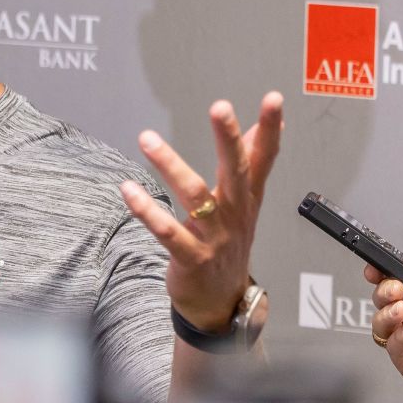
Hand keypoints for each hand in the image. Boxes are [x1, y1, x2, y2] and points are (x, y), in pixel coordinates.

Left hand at [120, 92, 282, 331]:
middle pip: (236, 171)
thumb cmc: (228, 244)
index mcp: (247, 198)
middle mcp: (235, 214)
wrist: (221, 303)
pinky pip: (168, 232)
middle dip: (229, 138)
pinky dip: (148, 211)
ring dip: (170, 165)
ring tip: (147, 138)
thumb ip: (253, 165)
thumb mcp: (245, 204)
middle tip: (221, 107)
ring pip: (194, 196)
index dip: (270, 129)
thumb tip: (267, 128)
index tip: (274, 100)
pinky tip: (129, 190)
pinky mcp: (191, 258)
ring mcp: (215, 237)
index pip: (264, 158)